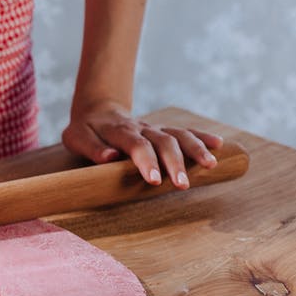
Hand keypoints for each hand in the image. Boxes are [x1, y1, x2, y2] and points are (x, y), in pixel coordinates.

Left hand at [62, 100, 223, 188]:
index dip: (146, 161)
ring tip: (210, 166)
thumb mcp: (76, 137)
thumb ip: (92, 148)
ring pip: (178, 135)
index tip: (155, 180)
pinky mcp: (163, 130)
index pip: (136, 145)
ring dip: (195, 150)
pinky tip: (219, 146)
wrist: (97, 111)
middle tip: (183, 184)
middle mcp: (141, 128)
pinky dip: (202, 137)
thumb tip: (109, 157)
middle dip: (175, 163)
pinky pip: (185, 131)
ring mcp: (154, 128)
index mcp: (119, 131)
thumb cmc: (84, 130)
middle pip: (163, 142)